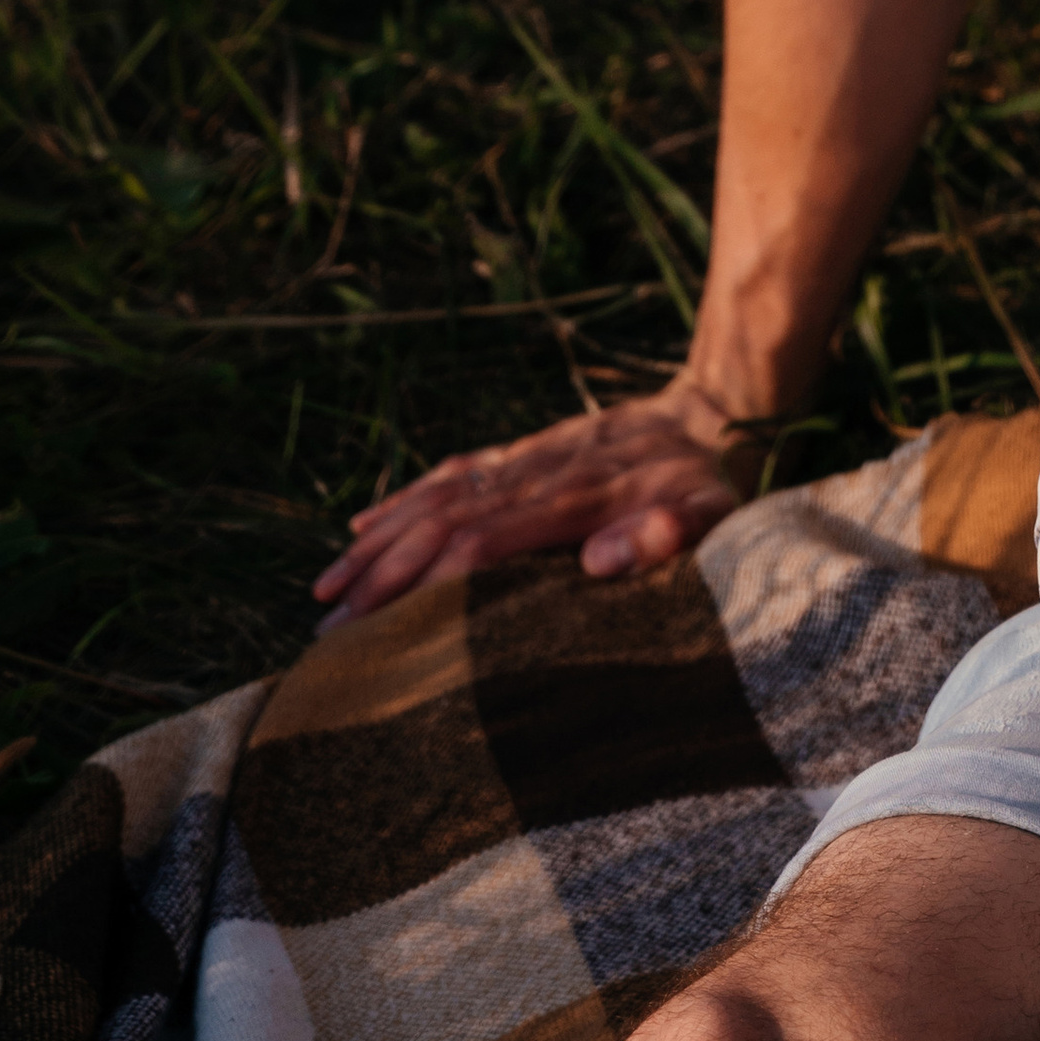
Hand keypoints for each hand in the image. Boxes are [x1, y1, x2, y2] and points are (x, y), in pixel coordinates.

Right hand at [310, 373, 745, 622]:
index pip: (489, 540)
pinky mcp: (523, 451)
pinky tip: (362, 525)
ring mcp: (526, 458)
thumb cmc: (711, 486)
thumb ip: (664, 535)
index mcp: (580, 497)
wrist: (712, 412)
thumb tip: (601, 561)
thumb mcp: (708, 515)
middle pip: (446, 521)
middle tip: (329, 628)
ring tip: (326, 589)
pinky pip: (453, 471)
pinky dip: (404, 498)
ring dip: (381, 540)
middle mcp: (540, 473)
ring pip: (438, 496)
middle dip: (384, 573)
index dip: (433, 582)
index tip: (385, 626)